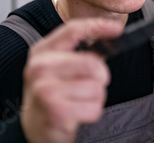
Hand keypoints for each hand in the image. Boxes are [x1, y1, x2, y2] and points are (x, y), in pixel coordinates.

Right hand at [21, 19, 122, 142]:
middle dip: (100, 76)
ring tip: (79, 100)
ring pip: (96, 87)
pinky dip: (93, 112)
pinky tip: (78, 113)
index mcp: (42, 51)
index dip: (97, 27)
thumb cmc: (52, 92)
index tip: (116, 29)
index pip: (72, 30)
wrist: (36, 126)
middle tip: (89, 84)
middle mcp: (39, 68)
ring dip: (96, 97)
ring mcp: (45, 90)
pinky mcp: (56, 112)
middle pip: (92, 63)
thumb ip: (78, 50)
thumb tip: (109, 35)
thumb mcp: (58, 66)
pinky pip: (94, 108)